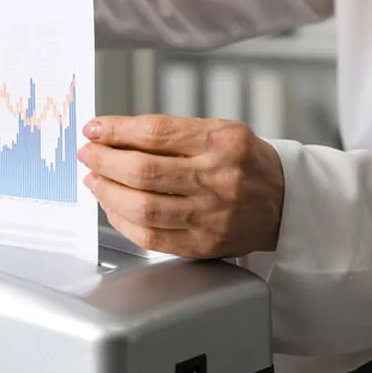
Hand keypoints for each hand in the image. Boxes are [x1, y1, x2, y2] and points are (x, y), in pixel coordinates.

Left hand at [78, 115, 285, 258]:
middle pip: (144, 171)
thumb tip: (114, 135)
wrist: (284, 202)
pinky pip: (152, 236)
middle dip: (105, 161)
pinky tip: (113, 207)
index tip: (94, 128)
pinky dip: (123, 221)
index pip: (156, 133)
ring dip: (108, 192)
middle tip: (87, 154)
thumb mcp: (219, 131)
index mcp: (222, 142)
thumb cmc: (245, 163)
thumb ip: (172, 133)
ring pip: (143, 207)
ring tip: (94, 180)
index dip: (116, 130)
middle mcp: (218, 179)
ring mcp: (211, 216)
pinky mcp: (203, 244)